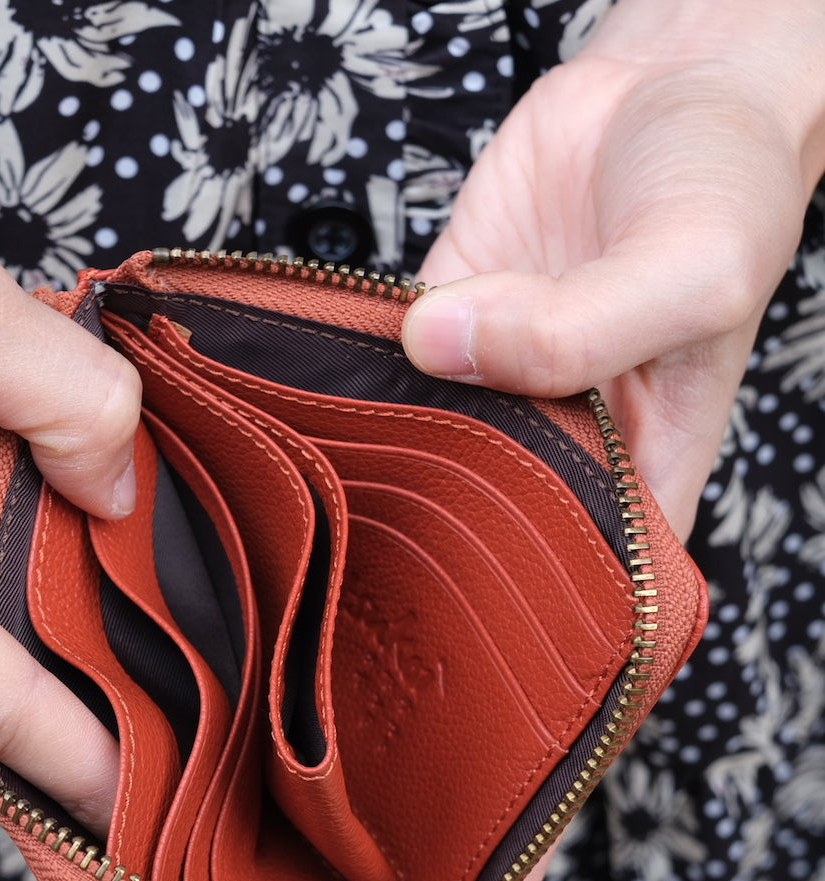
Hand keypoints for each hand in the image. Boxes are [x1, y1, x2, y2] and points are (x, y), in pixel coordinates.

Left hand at [402, 0, 824, 542]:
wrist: (671, 83)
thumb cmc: (725, 185)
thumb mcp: (692, 270)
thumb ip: (579, 330)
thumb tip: (440, 345)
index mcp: (642, 463)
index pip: (583, 572)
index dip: (529, 596)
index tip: (469, 599)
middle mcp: (559, 434)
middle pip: (482, 513)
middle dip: (439, 510)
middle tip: (394, 510)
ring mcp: (493, 381)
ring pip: (423, 436)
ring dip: (391, 430)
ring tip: (368, 433)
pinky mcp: (443, 320)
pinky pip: (387, 359)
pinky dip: (364, 361)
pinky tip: (353, 362)